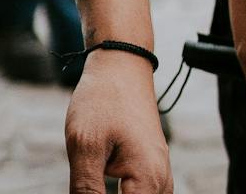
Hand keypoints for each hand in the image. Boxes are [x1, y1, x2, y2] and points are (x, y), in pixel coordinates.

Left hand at [65, 52, 170, 193]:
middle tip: (88, 175)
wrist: (121, 65)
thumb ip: (86, 190)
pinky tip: (98, 185)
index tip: (85, 189)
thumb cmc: (102, 99)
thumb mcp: (84, 145)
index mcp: (148, 182)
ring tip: (92, 175)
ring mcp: (159, 180)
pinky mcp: (151, 174)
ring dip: (110, 193)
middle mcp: (162, 186)